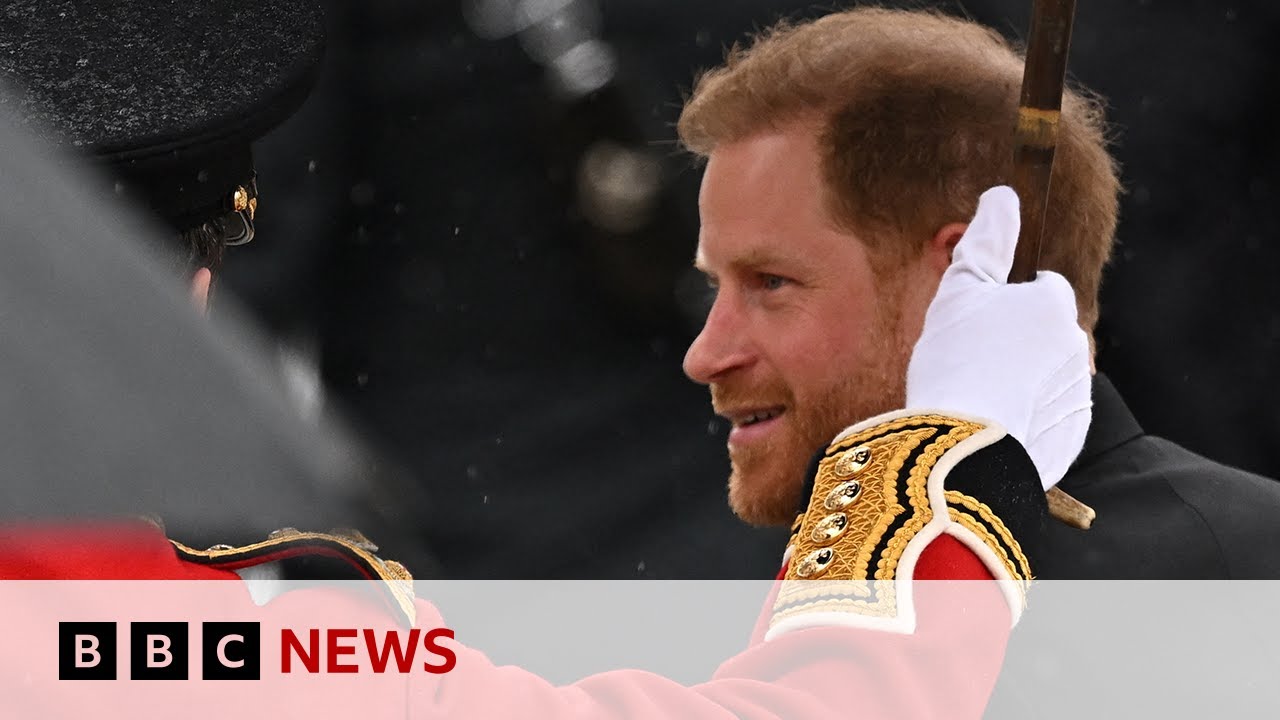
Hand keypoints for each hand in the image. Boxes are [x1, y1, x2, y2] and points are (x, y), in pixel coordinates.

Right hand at [905, 186, 1090, 489]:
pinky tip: (989, 424)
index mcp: (1054, 304)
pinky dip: (1022, 417)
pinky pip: (1046, 417)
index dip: (1004, 302)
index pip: (1039, 287)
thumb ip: (985, 242)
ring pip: (1045, 376)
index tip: (975, 324)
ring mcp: (1077, 394)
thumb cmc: (957, 360)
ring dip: (1019, 381)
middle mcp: (1076, 345)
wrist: (965, 446)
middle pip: (1043, 333)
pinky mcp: (1070, 436)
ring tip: (975, 397)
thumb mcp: (959, 291)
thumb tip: (1002, 196)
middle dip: (1015, 342)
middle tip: (969, 361)